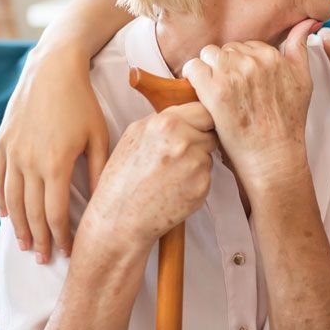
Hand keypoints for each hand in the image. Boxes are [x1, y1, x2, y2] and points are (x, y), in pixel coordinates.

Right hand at [0, 43, 109, 261]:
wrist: (53, 68)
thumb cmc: (83, 102)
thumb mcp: (99, 135)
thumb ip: (100, 171)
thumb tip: (104, 202)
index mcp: (56, 163)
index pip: (55, 213)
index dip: (61, 236)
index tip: (68, 251)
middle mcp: (30, 162)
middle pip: (32, 212)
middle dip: (40, 239)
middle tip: (45, 259)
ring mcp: (12, 152)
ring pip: (12, 200)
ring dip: (19, 226)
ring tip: (26, 246)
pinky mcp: (2, 142)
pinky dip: (0, 200)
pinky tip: (6, 215)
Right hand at [81, 102, 216, 250]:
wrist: (119, 218)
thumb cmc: (122, 178)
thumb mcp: (134, 135)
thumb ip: (164, 121)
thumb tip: (187, 114)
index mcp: (166, 123)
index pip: (203, 110)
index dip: (201, 120)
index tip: (197, 127)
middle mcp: (184, 141)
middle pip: (211, 131)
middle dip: (201, 139)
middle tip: (180, 155)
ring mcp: (196, 164)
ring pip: (208, 155)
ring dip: (196, 162)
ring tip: (169, 175)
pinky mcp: (202, 186)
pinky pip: (207, 176)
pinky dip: (195, 181)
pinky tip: (174, 189)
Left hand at [181, 19, 316, 192]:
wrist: (273, 155)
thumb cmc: (288, 122)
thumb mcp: (303, 80)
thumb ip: (300, 48)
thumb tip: (307, 22)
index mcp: (272, 55)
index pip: (246, 45)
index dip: (242, 65)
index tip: (245, 84)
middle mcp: (253, 60)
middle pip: (226, 49)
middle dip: (225, 66)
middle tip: (232, 91)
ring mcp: (232, 73)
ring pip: (207, 54)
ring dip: (209, 70)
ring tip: (218, 93)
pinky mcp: (214, 89)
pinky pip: (192, 68)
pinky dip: (194, 80)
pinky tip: (204, 95)